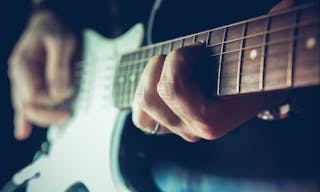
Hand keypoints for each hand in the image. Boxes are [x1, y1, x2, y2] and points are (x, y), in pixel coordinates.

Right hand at [8, 11, 76, 139]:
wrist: (49, 21)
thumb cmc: (54, 29)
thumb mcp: (61, 43)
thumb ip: (59, 68)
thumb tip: (60, 93)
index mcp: (23, 65)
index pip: (32, 96)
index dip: (50, 102)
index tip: (68, 96)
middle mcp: (20, 75)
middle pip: (27, 106)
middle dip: (48, 114)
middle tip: (68, 114)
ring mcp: (24, 80)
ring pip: (26, 107)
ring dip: (42, 117)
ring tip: (58, 124)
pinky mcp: (31, 82)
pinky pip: (25, 103)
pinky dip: (24, 118)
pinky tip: (22, 131)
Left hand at [131, 0, 294, 141]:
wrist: (248, 86)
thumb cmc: (248, 67)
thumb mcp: (253, 53)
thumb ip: (257, 35)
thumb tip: (283, 6)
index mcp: (211, 121)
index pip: (172, 90)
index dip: (179, 58)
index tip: (198, 47)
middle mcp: (191, 130)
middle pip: (150, 98)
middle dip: (163, 65)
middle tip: (183, 53)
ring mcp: (177, 129)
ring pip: (141, 105)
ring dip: (149, 77)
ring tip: (169, 64)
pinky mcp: (165, 124)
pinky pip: (140, 116)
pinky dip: (142, 93)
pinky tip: (158, 79)